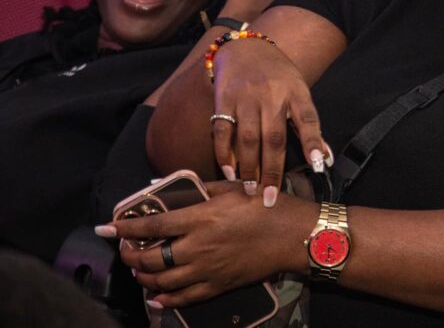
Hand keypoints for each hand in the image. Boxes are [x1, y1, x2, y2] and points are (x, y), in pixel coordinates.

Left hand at [101, 183, 316, 307]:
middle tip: (125, 250)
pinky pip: (183, 298)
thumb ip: (200, 189)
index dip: (125, 228)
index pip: (152, 226)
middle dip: (130, 255)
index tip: (107, 228)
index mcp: (201, 218)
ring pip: (162, 280)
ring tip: (138, 269)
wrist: (294, 235)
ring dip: (143, 276)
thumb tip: (171, 186)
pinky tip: (155, 296)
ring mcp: (207, 269)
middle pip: (150, 257)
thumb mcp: (234, 188)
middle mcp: (198, 246)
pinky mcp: (218, 285)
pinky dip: (164, 299)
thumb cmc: (267, 206)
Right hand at [210, 18, 327, 199]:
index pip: (308, 118)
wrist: (244, 48)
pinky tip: (230, 171)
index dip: (314, 142)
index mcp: (296, 92)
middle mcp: (271, 94)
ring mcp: (246, 97)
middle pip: (274, 137)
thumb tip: (325, 158)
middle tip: (271, 197)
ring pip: (248, 138)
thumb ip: (308, 125)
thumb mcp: (298, 92)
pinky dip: (225, 153)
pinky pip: (223, 131)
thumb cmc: (278, 76)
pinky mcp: (223, 100)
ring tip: (251, 189)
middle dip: (273, 170)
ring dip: (249, 167)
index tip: (319, 165)